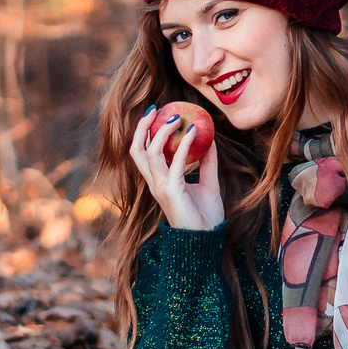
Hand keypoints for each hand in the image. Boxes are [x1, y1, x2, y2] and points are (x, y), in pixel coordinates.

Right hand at [129, 108, 226, 231]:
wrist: (207, 239)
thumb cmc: (205, 216)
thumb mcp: (208, 183)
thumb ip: (207, 163)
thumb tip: (210, 140)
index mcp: (159, 182)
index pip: (142, 153)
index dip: (144, 133)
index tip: (155, 113)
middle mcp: (155, 183)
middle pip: (137, 150)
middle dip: (142, 128)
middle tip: (154, 109)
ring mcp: (161, 187)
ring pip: (150, 153)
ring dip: (162, 132)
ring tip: (176, 118)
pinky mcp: (172, 191)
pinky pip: (175, 163)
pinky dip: (183, 146)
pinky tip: (192, 133)